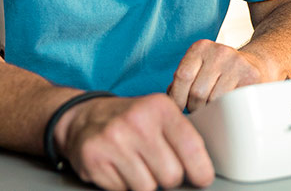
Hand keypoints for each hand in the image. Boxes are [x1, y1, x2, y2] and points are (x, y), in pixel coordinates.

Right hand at [55, 94, 213, 189]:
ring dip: (146, 183)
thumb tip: (205, 170)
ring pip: (147, 188)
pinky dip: (124, 186)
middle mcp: (137, 121)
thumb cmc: (131, 121)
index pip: (191, 147)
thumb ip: (182, 137)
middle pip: (171, 175)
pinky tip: (119, 168)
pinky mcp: (94, 158)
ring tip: (138, 166)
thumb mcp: (159, 115)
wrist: (85, 117)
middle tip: (160, 168)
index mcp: (160, 107)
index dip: (201, 170)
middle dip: (169, 178)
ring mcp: (113, 140)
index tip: (202, 178)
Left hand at [167, 40, 275, 111]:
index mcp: (201, 47)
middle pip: (197, 92)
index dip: (177, 98)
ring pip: (213, 100)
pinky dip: (225, 111)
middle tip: (199, 110)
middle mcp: (219, 51)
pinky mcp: (251, 77)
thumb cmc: (222, 73)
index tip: (179, 109)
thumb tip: (168, 101)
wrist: (258, 63)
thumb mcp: (201, 68)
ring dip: (210, 111)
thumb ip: (183, 81)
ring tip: (213, 109)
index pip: (182, 76)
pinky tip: (227, 108)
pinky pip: (230, 103)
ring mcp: (237, 64)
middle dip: (195, 107)